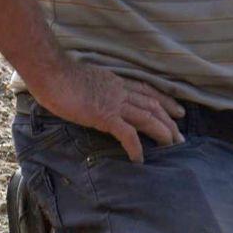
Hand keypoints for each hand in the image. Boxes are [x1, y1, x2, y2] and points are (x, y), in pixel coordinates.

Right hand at [31, 60, 183, 164]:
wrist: (51, 73)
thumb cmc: (59, 77)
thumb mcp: (85, 80)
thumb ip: (95, 89)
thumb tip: (94, 98)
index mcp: (116, 82)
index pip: (147, 91)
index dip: (165, 101)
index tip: (179, 111)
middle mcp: (120, 91)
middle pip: (153, 105)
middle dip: (170, 121)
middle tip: (181, 137)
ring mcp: (114, 103)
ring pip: (147, 117)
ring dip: (162, 132)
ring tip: (171, 146)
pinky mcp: (104, 116)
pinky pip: (127, 133)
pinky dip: (136, 147)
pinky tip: (140, 159)